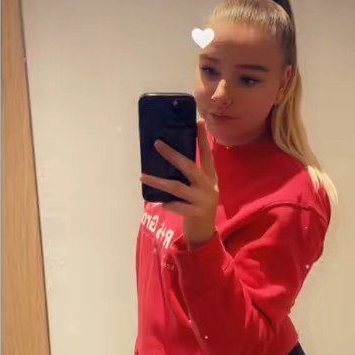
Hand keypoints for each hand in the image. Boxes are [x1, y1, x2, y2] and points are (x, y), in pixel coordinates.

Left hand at [140, 119, 218, 248]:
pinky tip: (158, 203)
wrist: (204, 232)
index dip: (203, 139)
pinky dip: (167, 204)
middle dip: (172, 155)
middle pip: (189, 166)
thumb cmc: (197, 206)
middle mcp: (209, 186)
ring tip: (143, 176)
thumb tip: (169, 158)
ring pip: (176, 187)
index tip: (198, 122)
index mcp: (210, 177)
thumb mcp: (200, 188)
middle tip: (157, 144)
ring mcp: (202, 200)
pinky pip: (176, 206)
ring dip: (158, 181)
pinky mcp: (196, 213)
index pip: (207, 155)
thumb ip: (191, 176)